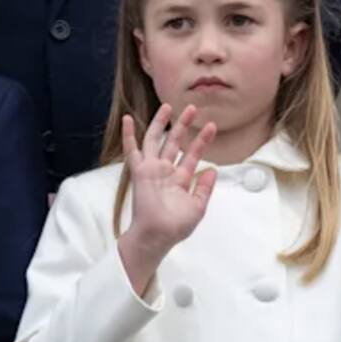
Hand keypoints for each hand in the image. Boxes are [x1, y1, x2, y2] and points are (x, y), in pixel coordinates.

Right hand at [117, 104, 216, 294]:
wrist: (158, 236)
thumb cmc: (176, 227)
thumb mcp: (198, 207)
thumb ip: (205, 188)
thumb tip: (212, 170)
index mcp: (180, 179)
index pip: (192, 155)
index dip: (202, 140)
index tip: (211, 126)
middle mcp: (166, 171)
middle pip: (174, 142)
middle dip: (183, 125)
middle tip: (192, 108)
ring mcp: (151, 169)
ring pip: (155, 140)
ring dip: (161, 123)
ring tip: (168, 106)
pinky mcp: (139, 171)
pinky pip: (132, 150)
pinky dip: (128, 135)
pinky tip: (128, 119)